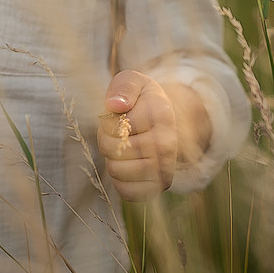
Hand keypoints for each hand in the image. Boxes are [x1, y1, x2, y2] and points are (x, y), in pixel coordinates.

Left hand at [98, 71, 178, 200]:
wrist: (163, 119)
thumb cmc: (141, 99)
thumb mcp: (132, 81)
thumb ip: (123, 86)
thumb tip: (115, 105)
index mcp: (161, 115)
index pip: (114, 127)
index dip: (107, 121)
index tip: (119, 115)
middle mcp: (167, 144)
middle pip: (112, 150)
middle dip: (105, 140)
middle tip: (118, 132)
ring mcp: (166, 168)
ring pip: (116, 171)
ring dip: (112, 159)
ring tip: (124, 146)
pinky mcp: (160, 186)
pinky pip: (127, 192)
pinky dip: (119, 180)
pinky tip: (127, 164)